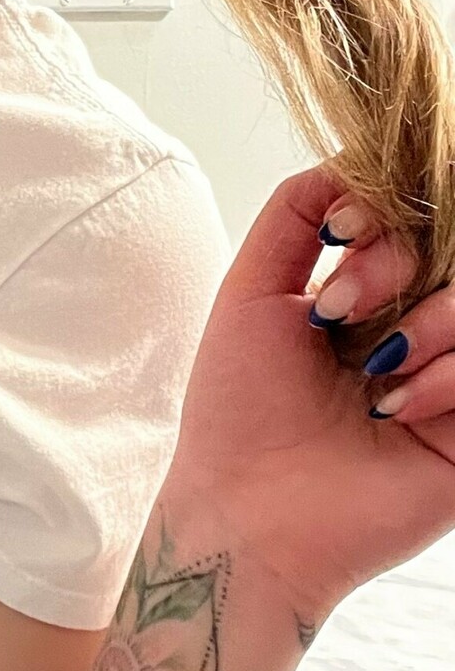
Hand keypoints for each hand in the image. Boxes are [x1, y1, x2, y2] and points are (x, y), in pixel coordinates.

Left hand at [168, 161, 454, 625]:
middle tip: (335, 314)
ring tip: (371, 373)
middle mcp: (422, 328)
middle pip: (454, 249)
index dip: (387, 212)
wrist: (246, 513)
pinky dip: (450, 375)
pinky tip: (395, 410)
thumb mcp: (253, 290)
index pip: (416, 216)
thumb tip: (352, 157)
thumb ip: (298, 212)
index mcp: (373, 294)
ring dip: (427, 324)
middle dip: (397, 264)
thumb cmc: (238, 409)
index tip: (339, 238)